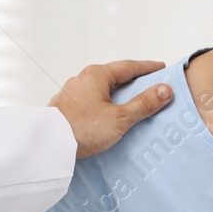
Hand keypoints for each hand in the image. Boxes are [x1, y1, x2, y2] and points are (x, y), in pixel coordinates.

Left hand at [50, 60, 171, 157]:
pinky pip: (90, 99)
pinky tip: (106, 113)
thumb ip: (143, 104)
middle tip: (148, 84)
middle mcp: (82, 79)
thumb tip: (164, 90)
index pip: (129, 66)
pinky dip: (103, 102)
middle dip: (132, 80)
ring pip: (100, 88)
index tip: (161, 68)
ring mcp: (72, 92)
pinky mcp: (65, 107)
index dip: (147, 68)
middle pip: (113, 75)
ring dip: (116, 92)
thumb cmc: (82, 129)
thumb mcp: (120, 118)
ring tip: (129, 100)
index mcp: (97, 75)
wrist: (48, 145)